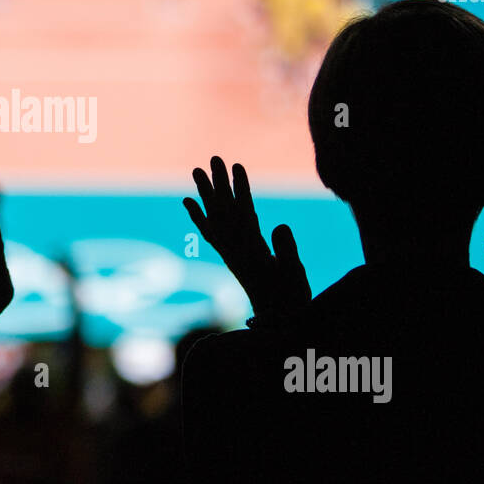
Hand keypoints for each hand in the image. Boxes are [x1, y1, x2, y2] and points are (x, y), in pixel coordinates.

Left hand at [183, 156, 310, 323]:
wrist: (279, 325)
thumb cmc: (292, 300)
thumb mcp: (295, 276)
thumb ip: (287, 251)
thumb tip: (279, 226)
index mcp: (253, 253)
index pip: (245, 215)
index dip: (241, 190)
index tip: (237, 167)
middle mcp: (237, 251)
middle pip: (224, 212)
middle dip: (219, 184)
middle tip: (214, 158)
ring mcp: (231, 254)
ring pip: (215, 218)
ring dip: (207, 193)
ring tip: (197, 169)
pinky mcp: (232, 258)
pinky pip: (210, 233)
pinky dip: (198, 216)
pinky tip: (188, 201)